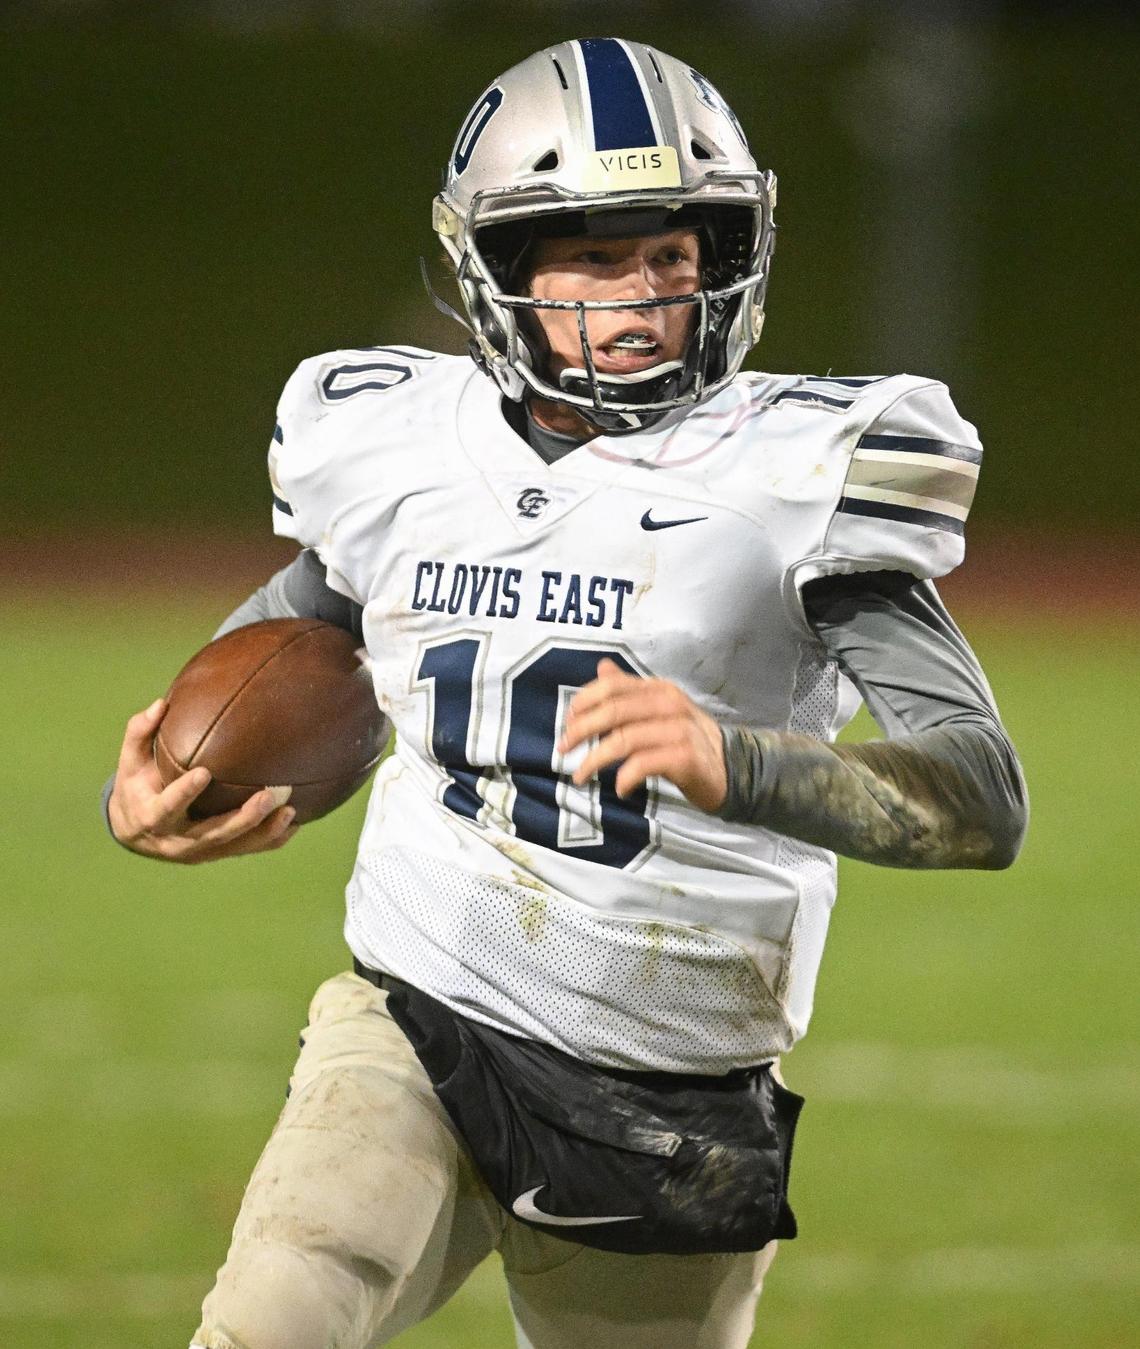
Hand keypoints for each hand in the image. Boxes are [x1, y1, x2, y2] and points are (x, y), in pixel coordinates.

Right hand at [107, 698, 298, 862]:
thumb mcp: (130, 762)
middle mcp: (176, 840)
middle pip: (211, 834)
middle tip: (268, 795)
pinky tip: (294, 823)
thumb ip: (140, 733)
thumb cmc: (136, 786)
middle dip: (241, 818)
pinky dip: (270, 840)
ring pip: (234, 845)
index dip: (184, 794)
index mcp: (151, 817)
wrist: (135, 831)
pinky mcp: (216, 854)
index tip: (203, 773)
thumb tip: (160, 703)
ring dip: (263, 831)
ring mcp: (198, 851)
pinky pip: (247, 850)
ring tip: (290, 810)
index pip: (167, 808)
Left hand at [558, 659, 727, 812]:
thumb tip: (601, 667)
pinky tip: (619, 788)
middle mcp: (669, 704)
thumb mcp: (658, 710)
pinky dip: (625, 777)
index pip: (613, 686)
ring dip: (595, 760)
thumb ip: (629, 690)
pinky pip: (644, 764)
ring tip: (580, 777)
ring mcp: (679, 730)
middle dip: (581, 730)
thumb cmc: (685, 740)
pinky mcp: (686, 757)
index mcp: (658, 689)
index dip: (584, 701)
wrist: (730, 770)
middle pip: (614, 711)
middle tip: (563, 750)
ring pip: (625, 739)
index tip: (567, 722)